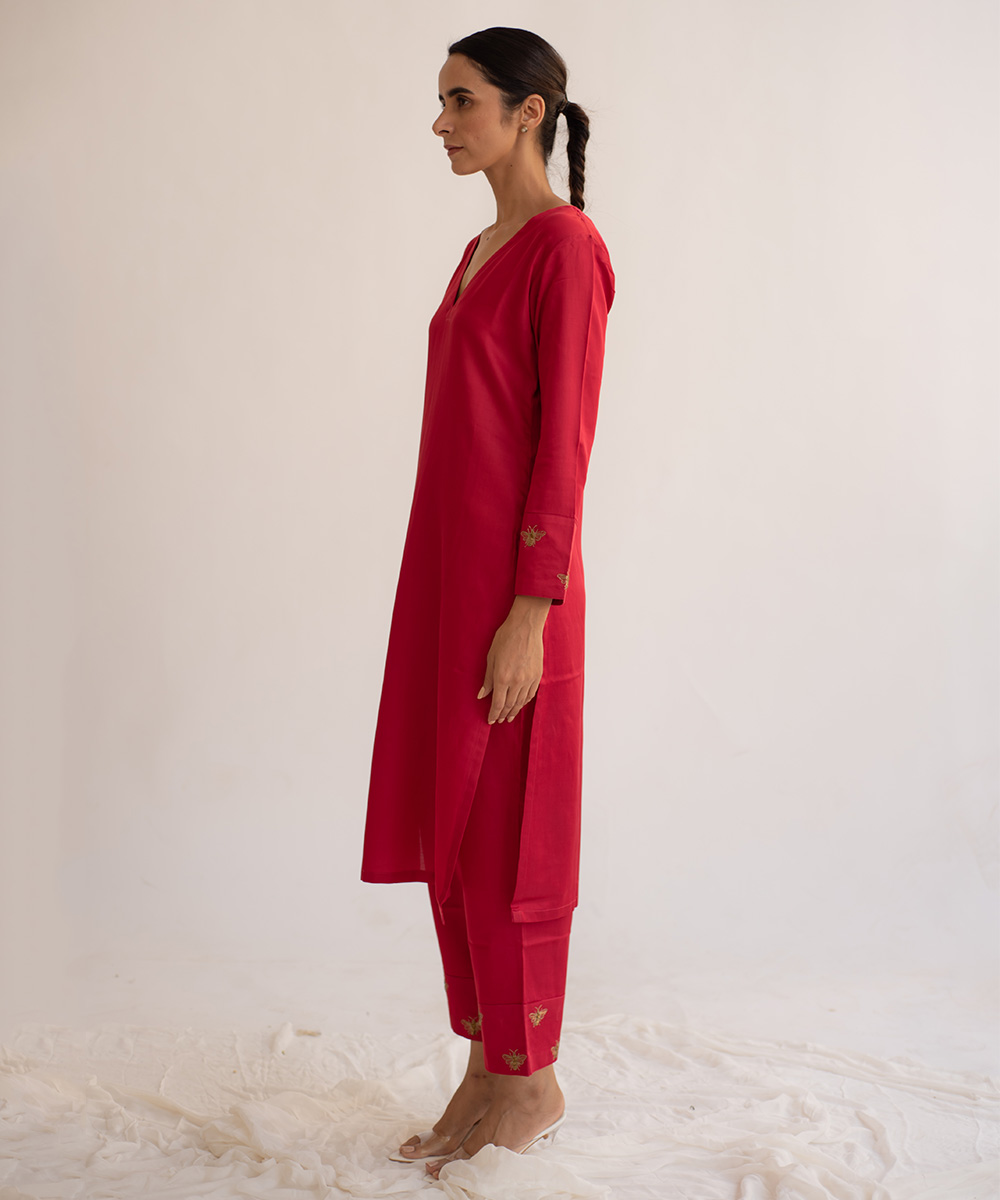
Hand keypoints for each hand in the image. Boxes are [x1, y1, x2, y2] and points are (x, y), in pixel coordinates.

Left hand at [477, 596, 551, 722]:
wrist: (525, 627)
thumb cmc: (505, 638)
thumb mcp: (491, 658)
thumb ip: (488, 679)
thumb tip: (482, 695)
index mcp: (502, 677)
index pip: (498, 704)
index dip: (493, 714)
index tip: (490, 720)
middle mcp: (517, 681)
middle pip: (509, 705)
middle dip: (503, 714)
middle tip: (499, 720)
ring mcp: (529, 679)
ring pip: (521, 702)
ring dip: (514, 711)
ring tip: (509, 717)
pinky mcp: (537, 675)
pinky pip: (530, 694)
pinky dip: (524, 702)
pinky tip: (520, 705)